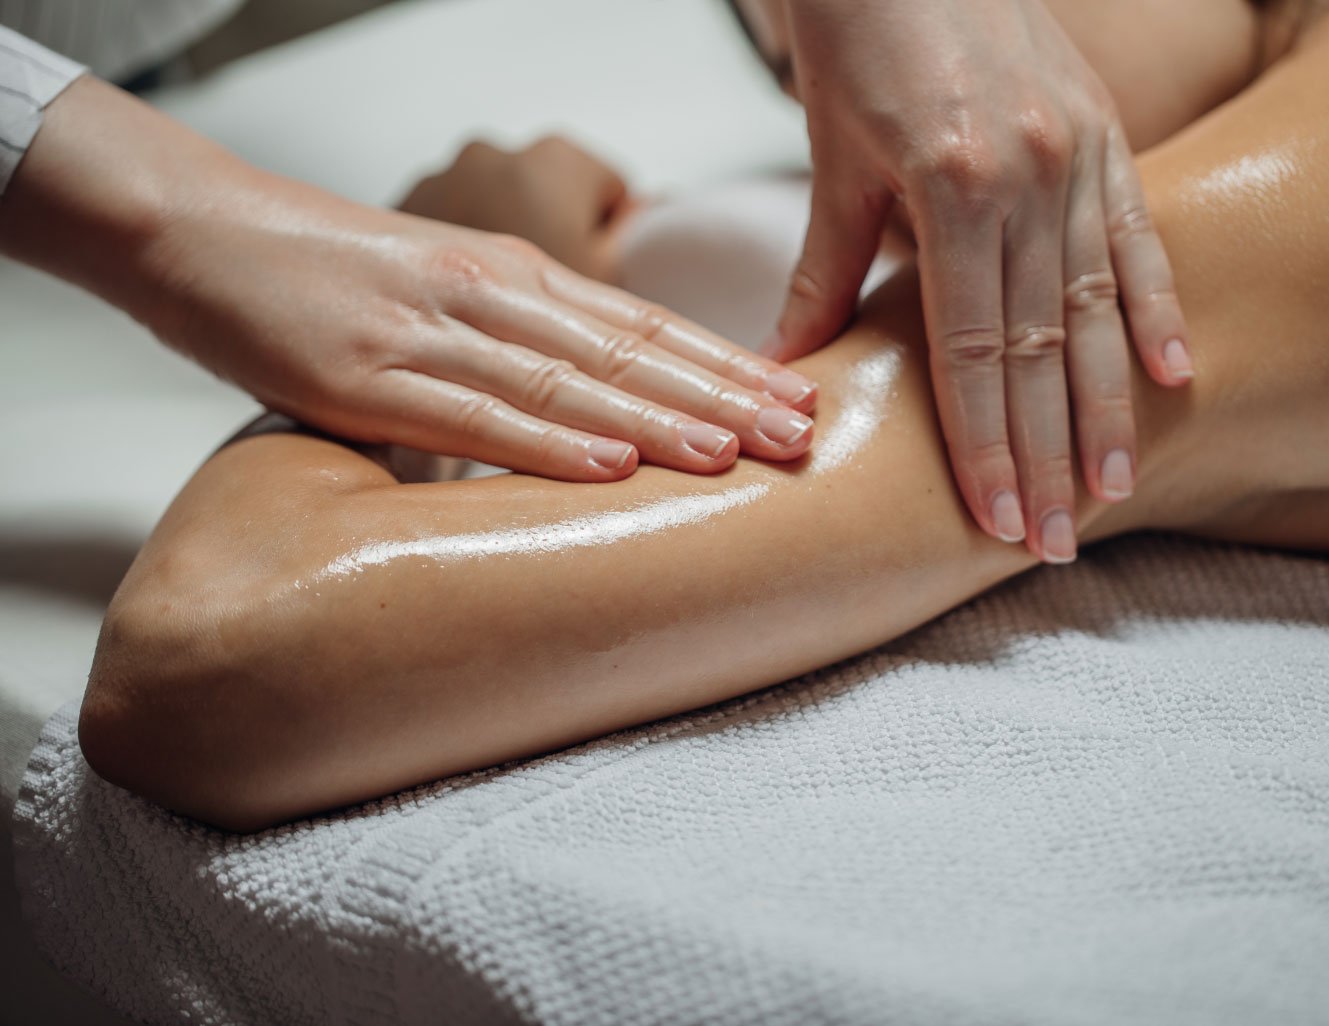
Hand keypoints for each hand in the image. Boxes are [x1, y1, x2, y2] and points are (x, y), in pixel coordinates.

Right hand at [1, 78, 816, 481]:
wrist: (202, 231)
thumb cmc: (330, 273)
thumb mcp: (444, 297)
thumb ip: (518, 351)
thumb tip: (593, 425)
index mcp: (514, 277)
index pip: (644, 326)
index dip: (727, 365)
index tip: (798, 398)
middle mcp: (491, 294)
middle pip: (629, 351)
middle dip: (724, 395)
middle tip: (805, 434)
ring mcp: (432, 333)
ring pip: (569, 379)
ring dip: (660, 418)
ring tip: (739, 453)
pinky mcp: (367, 376)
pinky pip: (474, 414)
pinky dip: (548, 442)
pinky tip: (610, 465)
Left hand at [756, 0, 1192, 559]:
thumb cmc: (859, 44)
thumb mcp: (833, 161)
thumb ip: (823, 273)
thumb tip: (788, 377)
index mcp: (953, 187)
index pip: (973, 351)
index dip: (986, 445)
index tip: (999, 521)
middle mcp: (1029, 176)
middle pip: (1043, 347)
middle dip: (1049, 454)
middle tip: (1055, 542)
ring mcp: (1079, 154)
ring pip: (1100, 306)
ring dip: (1110, 407)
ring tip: (1118, 488)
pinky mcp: (1108, 132)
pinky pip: (1140, 234)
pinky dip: (1159, 305)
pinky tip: (1177, 375)